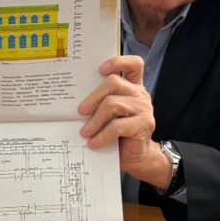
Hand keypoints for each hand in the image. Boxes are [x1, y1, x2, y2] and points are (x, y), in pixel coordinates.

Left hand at [77, 55, 169, 188]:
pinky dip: (102, 135)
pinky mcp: (144, 124)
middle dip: (93, 97)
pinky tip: (94, 143)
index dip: (117, 62)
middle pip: (114, 82)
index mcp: (133, 87)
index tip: (100, 70)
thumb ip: (101, 103)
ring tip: (85, 133)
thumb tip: (75, 103)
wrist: (136, 158)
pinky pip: (117, 126)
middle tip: (80, 112)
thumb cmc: (119, 135)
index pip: (133, 64)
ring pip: (112, 104)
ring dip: (94, 120)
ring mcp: (144, 108)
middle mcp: (140, 94)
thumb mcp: (109, 115)